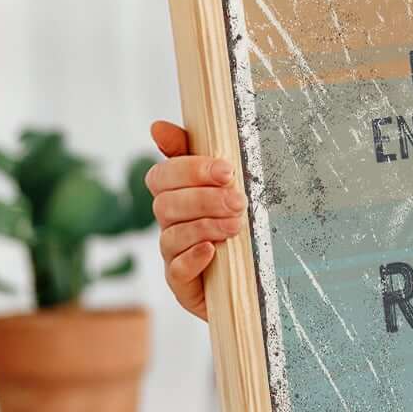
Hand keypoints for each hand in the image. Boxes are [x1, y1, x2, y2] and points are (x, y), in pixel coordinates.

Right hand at [144, 119, 246, 320]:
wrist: (256, 277)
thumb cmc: (238, 223)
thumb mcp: (226, 185)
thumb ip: (193, 153)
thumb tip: (156, 126)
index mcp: (176, 195)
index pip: (162, 175)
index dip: (190, 170)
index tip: (226, 170)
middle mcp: (169, 223)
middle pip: (166, 204)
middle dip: (204, 199)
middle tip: (239, 200)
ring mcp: (172, 255)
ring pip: (171, 235)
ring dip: (205, 226)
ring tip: (236, 225)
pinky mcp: (182, 284)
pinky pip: (176, 271)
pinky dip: (193, 258)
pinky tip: (212, 251)